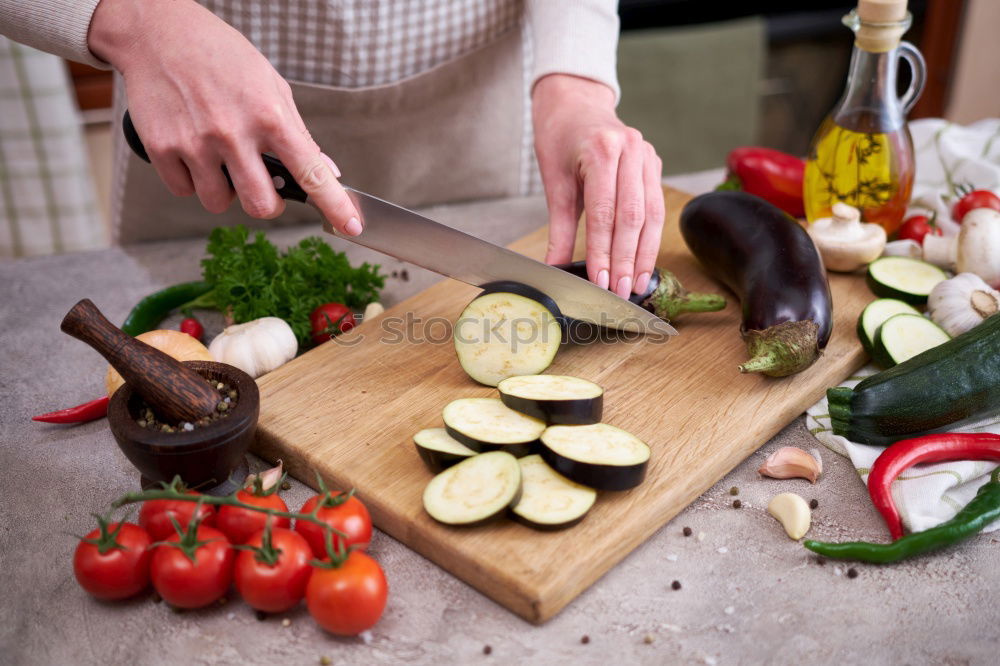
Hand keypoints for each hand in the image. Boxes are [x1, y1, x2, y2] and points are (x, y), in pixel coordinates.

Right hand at [88, 0, 360, 234]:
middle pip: (261, 205)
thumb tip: (327, 170)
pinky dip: (190, 180)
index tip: (351, 226)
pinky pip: (184, 191)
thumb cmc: (220, 56)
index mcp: (269, 115)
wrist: (159, 33)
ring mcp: (195, 142)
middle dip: (266, 204)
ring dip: (224, 191)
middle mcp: (233, 132)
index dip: (334, 204)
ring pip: (218, 203)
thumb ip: (298, 133)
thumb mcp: (271, 85)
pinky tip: (192, 151)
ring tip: (219, 158)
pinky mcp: (161, 147)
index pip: (311, 171)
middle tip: (261, 185)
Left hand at [532, 74, 664, 296]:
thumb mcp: (553, 181)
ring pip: (651, 214)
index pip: (604, 212)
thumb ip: (558, 229)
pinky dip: (651, 237)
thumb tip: (554, 269)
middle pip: (632, 216)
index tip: (600, 281)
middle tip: (621, 292)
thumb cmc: (559, 138)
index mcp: (601, 149)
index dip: (602, 251)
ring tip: (636, 285)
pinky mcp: (654, 163)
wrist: (575, 102)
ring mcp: (647, 154)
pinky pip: (656, 206)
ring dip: (644, 254)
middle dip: (626, 259)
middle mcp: (630, 149)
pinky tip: (645, 261)